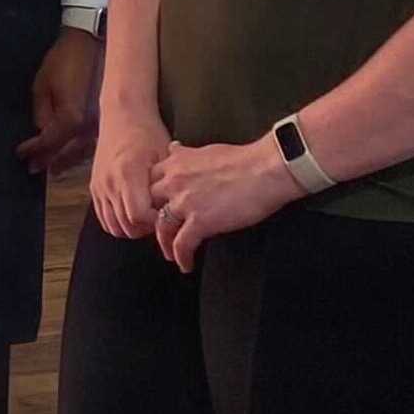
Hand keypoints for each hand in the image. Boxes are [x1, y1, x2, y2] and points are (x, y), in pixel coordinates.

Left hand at [17, 28, 101, 176]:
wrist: (90, 44)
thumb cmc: (63, 61)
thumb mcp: (42, 86)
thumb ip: (42, 114)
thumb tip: (41, 133)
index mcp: (72, 118)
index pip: (49, 143)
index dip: (33, 150)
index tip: (20, 154)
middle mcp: (89, 126)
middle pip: (67, 152)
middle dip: (48, 161)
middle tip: (32, 169)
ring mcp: (100, 124)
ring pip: (82, 151)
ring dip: (65, 161)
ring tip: (51, 169)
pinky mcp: (105, 118)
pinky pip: (91, 142)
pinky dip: (79, 152)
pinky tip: (71, 156)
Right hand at [89, 105, 171, 238]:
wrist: (122, 115)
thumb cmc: (148, 134)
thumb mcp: (164, 157)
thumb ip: (166, 186)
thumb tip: (175, 212)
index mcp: (128, 174)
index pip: (139, 216)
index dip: (156, 221)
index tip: (169, 213)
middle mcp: (110, 184)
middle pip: (127, 226)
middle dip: (146, 228)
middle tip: (161, 217)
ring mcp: (100, 187)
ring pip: (113, 226)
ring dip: (132, 228)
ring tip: (147, 216)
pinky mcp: (94, 188)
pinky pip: (104, 218)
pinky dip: (118, 222)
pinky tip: (133, 213)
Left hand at [149, 137, 301, 272]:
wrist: (266, 169)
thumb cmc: (243, 159)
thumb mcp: (204, 149)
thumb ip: (184, 154)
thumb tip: (174, 148)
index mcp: (175, 163)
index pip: (148, 182)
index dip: (149, 198)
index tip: (154, 209)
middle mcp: (174, 182)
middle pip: (149, 206)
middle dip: (151, 221)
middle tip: (160, 233)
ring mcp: (185, 202)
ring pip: (162, 228)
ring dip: (165, 244)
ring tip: (170, 254)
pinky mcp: (201, 221)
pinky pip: (182, 244)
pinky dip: (181, 257)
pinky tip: (186, 264)